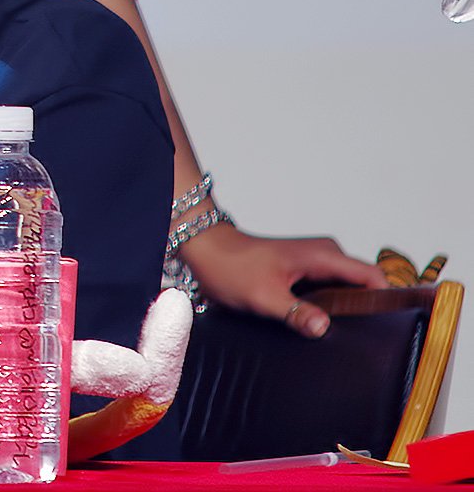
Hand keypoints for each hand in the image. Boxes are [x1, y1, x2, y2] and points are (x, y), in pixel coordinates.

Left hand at [182, 223, 386, 337]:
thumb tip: (324, 328)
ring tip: (342, 338)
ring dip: (344, 310)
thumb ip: (295, 313)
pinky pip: (328, 290)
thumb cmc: (231, 267)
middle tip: (362, 341)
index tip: (388, 327)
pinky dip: (328, 306)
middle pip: (363, 285)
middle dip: (365, 311)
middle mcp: (325, 255)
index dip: (386, 300)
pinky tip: (319, 327)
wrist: (205, 250)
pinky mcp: (303, 270)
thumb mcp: (263, 296)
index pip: (373, 276)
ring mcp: (315, 262)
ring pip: (345, 289)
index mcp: (324, 255)